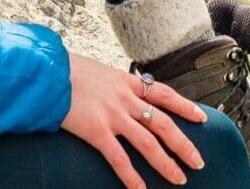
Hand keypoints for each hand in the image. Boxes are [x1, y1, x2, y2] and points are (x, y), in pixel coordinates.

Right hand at [61, 51, 207, 188]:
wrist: (48, 71)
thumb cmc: (69, 72)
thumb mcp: (99, 72)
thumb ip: (114, 86)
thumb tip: (122, 94)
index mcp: (127, 82)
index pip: (165, 94)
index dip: (185, 106)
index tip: (201, 118)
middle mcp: (125, 98)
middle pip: (163, 123)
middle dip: (183, 143)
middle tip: (198, 161)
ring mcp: (113, 115)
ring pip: (148, 142)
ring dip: (166, 162)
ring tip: (179, 178)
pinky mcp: (97, 131)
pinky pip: (119, 158)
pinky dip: (131, 176)